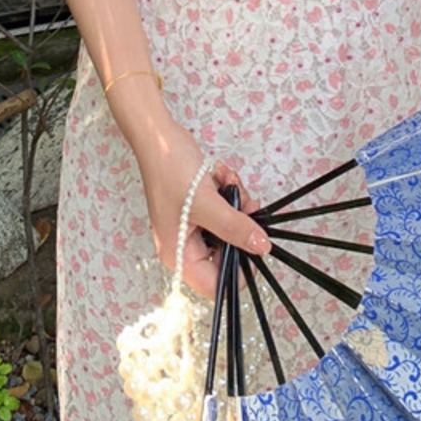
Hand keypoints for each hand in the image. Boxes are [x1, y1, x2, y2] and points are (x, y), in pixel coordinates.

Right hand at [134, 123, 270, 297]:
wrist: (159, 136)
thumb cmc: (171, 171)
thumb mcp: (207, 202)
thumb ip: (235, 227)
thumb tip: (261, 248)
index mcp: (180, 255)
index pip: (215, 284)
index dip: (239, 270)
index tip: (255, 244)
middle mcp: (185, 246)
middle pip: (226, 254)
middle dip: (240, 227)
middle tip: (245, 204)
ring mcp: (192, 227)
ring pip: (229, 229)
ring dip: (236, 205)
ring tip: (230, 182)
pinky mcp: (199, 209)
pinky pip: (224, 211)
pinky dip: (229, 194)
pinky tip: (222, 175)